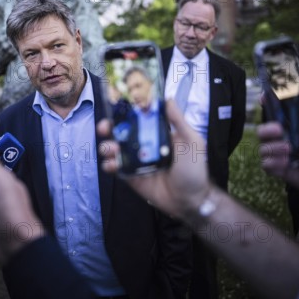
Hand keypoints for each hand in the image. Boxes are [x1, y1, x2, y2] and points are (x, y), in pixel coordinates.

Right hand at [97, 99, 211, 219]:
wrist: (189, 200)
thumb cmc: (194, 169)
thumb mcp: (192, 142)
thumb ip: (179, 121)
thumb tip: (168, 99)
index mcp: (158, 134)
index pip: (139, 119)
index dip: (126, 112)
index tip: (116, 106)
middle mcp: (145, 145)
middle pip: (122, 132)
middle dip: (110, 128)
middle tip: (104, 127)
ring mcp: (136, 160)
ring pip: (115, 149)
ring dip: (108, 146)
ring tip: (109, 149)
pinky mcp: (131, 176)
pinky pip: (116, 168)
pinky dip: (109, 164)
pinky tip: (111, 164)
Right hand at [257, 82, 298, 207]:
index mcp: (297, 126)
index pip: (275, 114)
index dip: (267, 105)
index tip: (264, 98)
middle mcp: (287, 140)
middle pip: (262, 131)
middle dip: (265, 129)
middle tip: (279, 129)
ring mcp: (284, 157)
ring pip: (262, 149)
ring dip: (271, 147)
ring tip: (289, 150)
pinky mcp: (284, 172)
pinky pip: (266, 166)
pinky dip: (272, 163)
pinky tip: (286, 163)